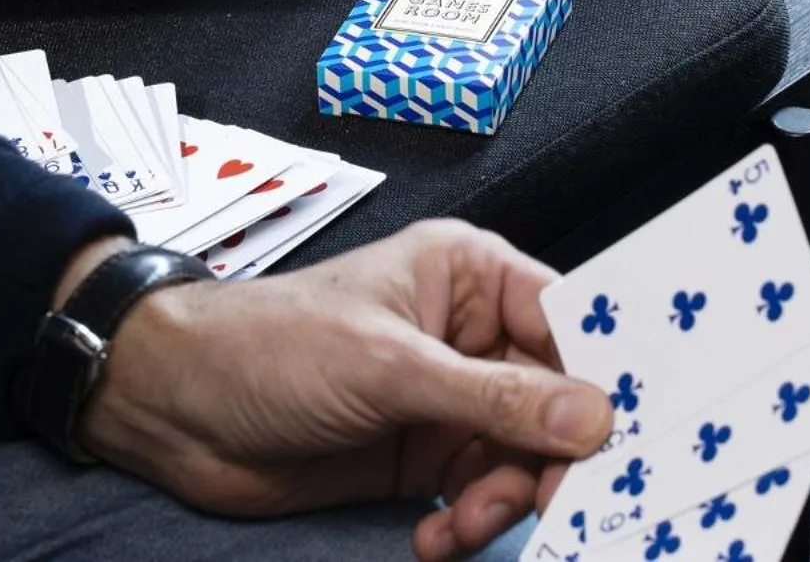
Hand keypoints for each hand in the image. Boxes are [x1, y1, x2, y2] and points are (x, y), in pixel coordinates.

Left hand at [68, 221, 611, 559]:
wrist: (176, 410)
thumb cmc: (270, 348)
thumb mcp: (389, 368)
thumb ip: (493, 398)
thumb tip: (593, 418)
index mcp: (469, 274)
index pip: (569, 320)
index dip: (604, 375)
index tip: (632, 433)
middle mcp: (468, 332)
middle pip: (556, 401)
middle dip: (552, 459)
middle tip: (549, 507)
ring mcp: (447, 398)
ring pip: (521, 459)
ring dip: (503, 501)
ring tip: (460, 526)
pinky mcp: (421, 457)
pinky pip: (479, 495)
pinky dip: (467, 526)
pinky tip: (434, 539)